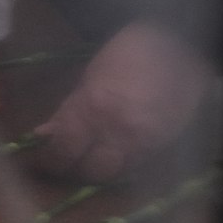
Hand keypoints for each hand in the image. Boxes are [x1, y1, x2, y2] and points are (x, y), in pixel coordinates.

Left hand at [35, 20, 212, 180]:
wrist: (179, 48)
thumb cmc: (128, 53)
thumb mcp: (89, 77)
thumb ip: (68, 110)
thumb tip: (46, 133)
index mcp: (92, 109)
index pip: (65, 150)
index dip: (51, 161)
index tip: (43, 162)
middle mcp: (118, 132)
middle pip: (92, 172)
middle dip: (76, 171)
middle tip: (67, 163)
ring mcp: (144, 142)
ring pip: (117, 173)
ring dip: (101, 169)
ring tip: (91, 158)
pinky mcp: (164, 145)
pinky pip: (138, 165)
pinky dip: (123, 163)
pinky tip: (117, 152)